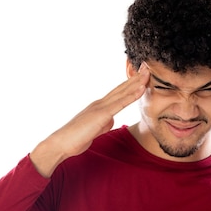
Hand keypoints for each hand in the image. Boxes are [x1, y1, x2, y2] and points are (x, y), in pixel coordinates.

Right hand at [30, 64, 149, 176]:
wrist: (62, 143)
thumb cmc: (76, 138)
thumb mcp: (94, 130)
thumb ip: (103, 123)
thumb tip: (111, 119)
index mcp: (99, 107)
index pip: (118, 93)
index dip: (130, 84)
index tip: (140, 77)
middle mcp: (100, 103)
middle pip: (121, 88)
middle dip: (135, 78)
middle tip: (147, 67)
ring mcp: (100, 107)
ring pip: (122, 92)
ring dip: (136, 82)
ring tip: (147, 72)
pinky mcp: (101, 115)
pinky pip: (120, 104)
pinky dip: (132, 95)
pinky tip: (141, 89)